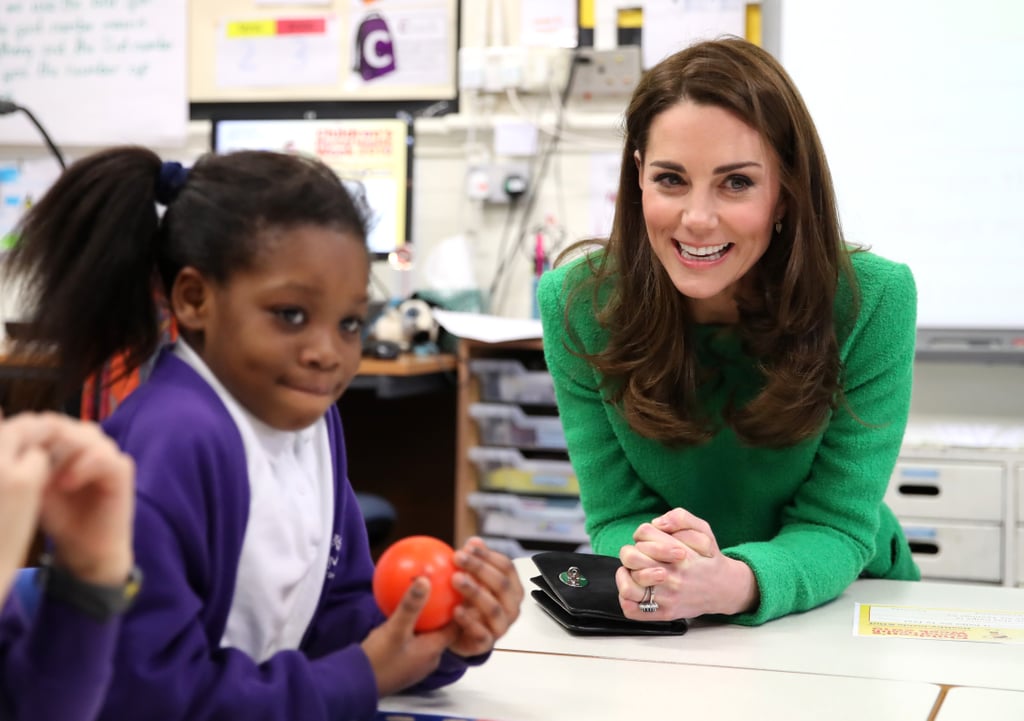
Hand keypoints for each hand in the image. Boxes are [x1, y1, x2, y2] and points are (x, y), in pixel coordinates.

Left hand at [5, 413, 134, 585]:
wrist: (85, 546)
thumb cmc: (58, 515)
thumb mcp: (31, 485)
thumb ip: (22, 460)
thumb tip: (2, 427)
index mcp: (69, 439)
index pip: (49, 421)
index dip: (31, 436)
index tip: (16, 459)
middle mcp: (91, 440)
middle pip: (65, 425)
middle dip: (45, 444)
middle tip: (31, 469)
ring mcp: (108, 452)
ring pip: (85, 435)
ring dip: (62, 455)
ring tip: (48, 479)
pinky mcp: (122, 469)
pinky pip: (103, 457)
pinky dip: (82, 467)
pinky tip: (66, 484)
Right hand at [362, 577, 456, 695]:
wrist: (356, 685)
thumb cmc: (379, 659)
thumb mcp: (395, 629)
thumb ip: (411, 605)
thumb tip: (425, 580)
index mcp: (433, 650)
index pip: (456, 627)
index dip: (459, 610)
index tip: (457, 591)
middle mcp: (429, 659)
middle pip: (442, 631)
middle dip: (441, 613)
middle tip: (439, 590)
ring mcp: (416, 663)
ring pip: (426, 636)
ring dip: (425, 620)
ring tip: (422, 598)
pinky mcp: (403, 664)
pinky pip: (413, 641)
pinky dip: (411, 627)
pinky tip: (399, 614)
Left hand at [447, 537, 522, 657]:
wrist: (461, 637)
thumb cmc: (470, 602)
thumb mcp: (474, 580)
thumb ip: (476, 562)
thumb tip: (473, 541)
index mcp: (513, 589)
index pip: (507, 567)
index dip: (488, 555)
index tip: (467, 547)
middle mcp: (512, 607)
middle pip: (502, 584)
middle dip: (480, 569)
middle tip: (457, 558)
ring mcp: (502, 627)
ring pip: (493, 608)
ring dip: (474, 591)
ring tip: (455, 579)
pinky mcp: (487, 644)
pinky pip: (481, 632)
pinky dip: (468, 620)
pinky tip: (455, 609)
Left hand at [616, 508, 758, 619]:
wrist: (725, 588)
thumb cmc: (709, 558)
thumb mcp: (703, 530)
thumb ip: (681, 518)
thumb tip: (657, 522)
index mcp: (679, 552)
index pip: (644, 533)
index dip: (643, 533)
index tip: (649, 539)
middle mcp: (672, 575)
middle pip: (631, 556)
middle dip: (632, 551)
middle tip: (640, 555)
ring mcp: (667, 597)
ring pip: (629, 586)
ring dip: (625, 575)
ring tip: (632, 571)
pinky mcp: (665, 613)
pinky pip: (633, 610)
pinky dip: (626, 599)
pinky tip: (634, 589)